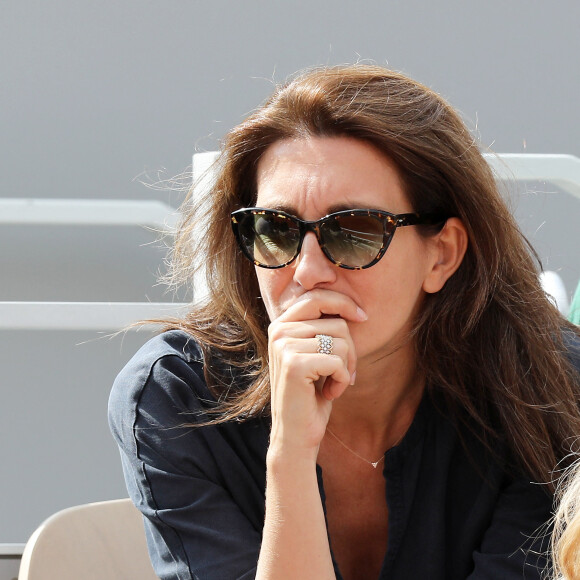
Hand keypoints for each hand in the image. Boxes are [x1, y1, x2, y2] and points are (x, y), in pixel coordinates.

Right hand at [267, 289, 366, 458]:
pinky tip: (330, 393)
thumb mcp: (315, 353)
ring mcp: (284, 346)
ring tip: (333, 384)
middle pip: (336, 320)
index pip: (317, 296)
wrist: (296, 434)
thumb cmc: (311, 394)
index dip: (344, 302)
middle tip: (346, 369)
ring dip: (346, 367)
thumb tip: (350, 304)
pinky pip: (338, 361)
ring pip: (341, 342)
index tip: (363, 317)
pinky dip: (342, 379)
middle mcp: (278, 331)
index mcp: (281, 324)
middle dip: (351, 347)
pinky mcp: (294, 364)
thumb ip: (322, 327)